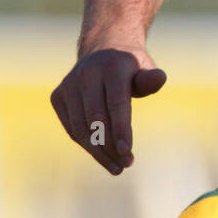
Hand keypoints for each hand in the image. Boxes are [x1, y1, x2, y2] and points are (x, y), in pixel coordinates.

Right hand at [50, 45, 167, 173]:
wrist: (102, 51)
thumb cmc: (131, 67)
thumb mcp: (145, 68)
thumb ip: (150, 79)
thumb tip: (159, 79)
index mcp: (111, 66)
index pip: (115, 102)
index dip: (121, 128)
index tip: (127, 152)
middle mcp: (86, 73)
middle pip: (96, 118)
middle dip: (110, 145)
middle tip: (127, 164)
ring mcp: (68, 85)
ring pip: (80, 127)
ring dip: (98, 151)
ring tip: (117, 166)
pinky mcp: (58, 96)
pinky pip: (72, 128)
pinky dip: (87, 145)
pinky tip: (103, 156)